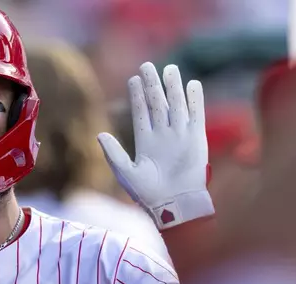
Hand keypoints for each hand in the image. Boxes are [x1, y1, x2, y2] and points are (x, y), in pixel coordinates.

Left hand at [97, 62, 213, 229]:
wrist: (173, 205)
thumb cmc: (148, 193)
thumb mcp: (125, 172)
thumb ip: (113, 153)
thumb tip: (99, 134)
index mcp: (145, 142)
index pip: (141, 113)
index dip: (137, 96)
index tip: (133, 79)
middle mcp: (163, 136)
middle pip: (158, 104)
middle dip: (153, 85)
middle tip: (147, 66)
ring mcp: (180, 136)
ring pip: (176, 105)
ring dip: (173, 87)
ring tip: (169, 69)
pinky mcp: (196, 139)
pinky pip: (196, 115)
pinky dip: (195, 100)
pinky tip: (192, 84)